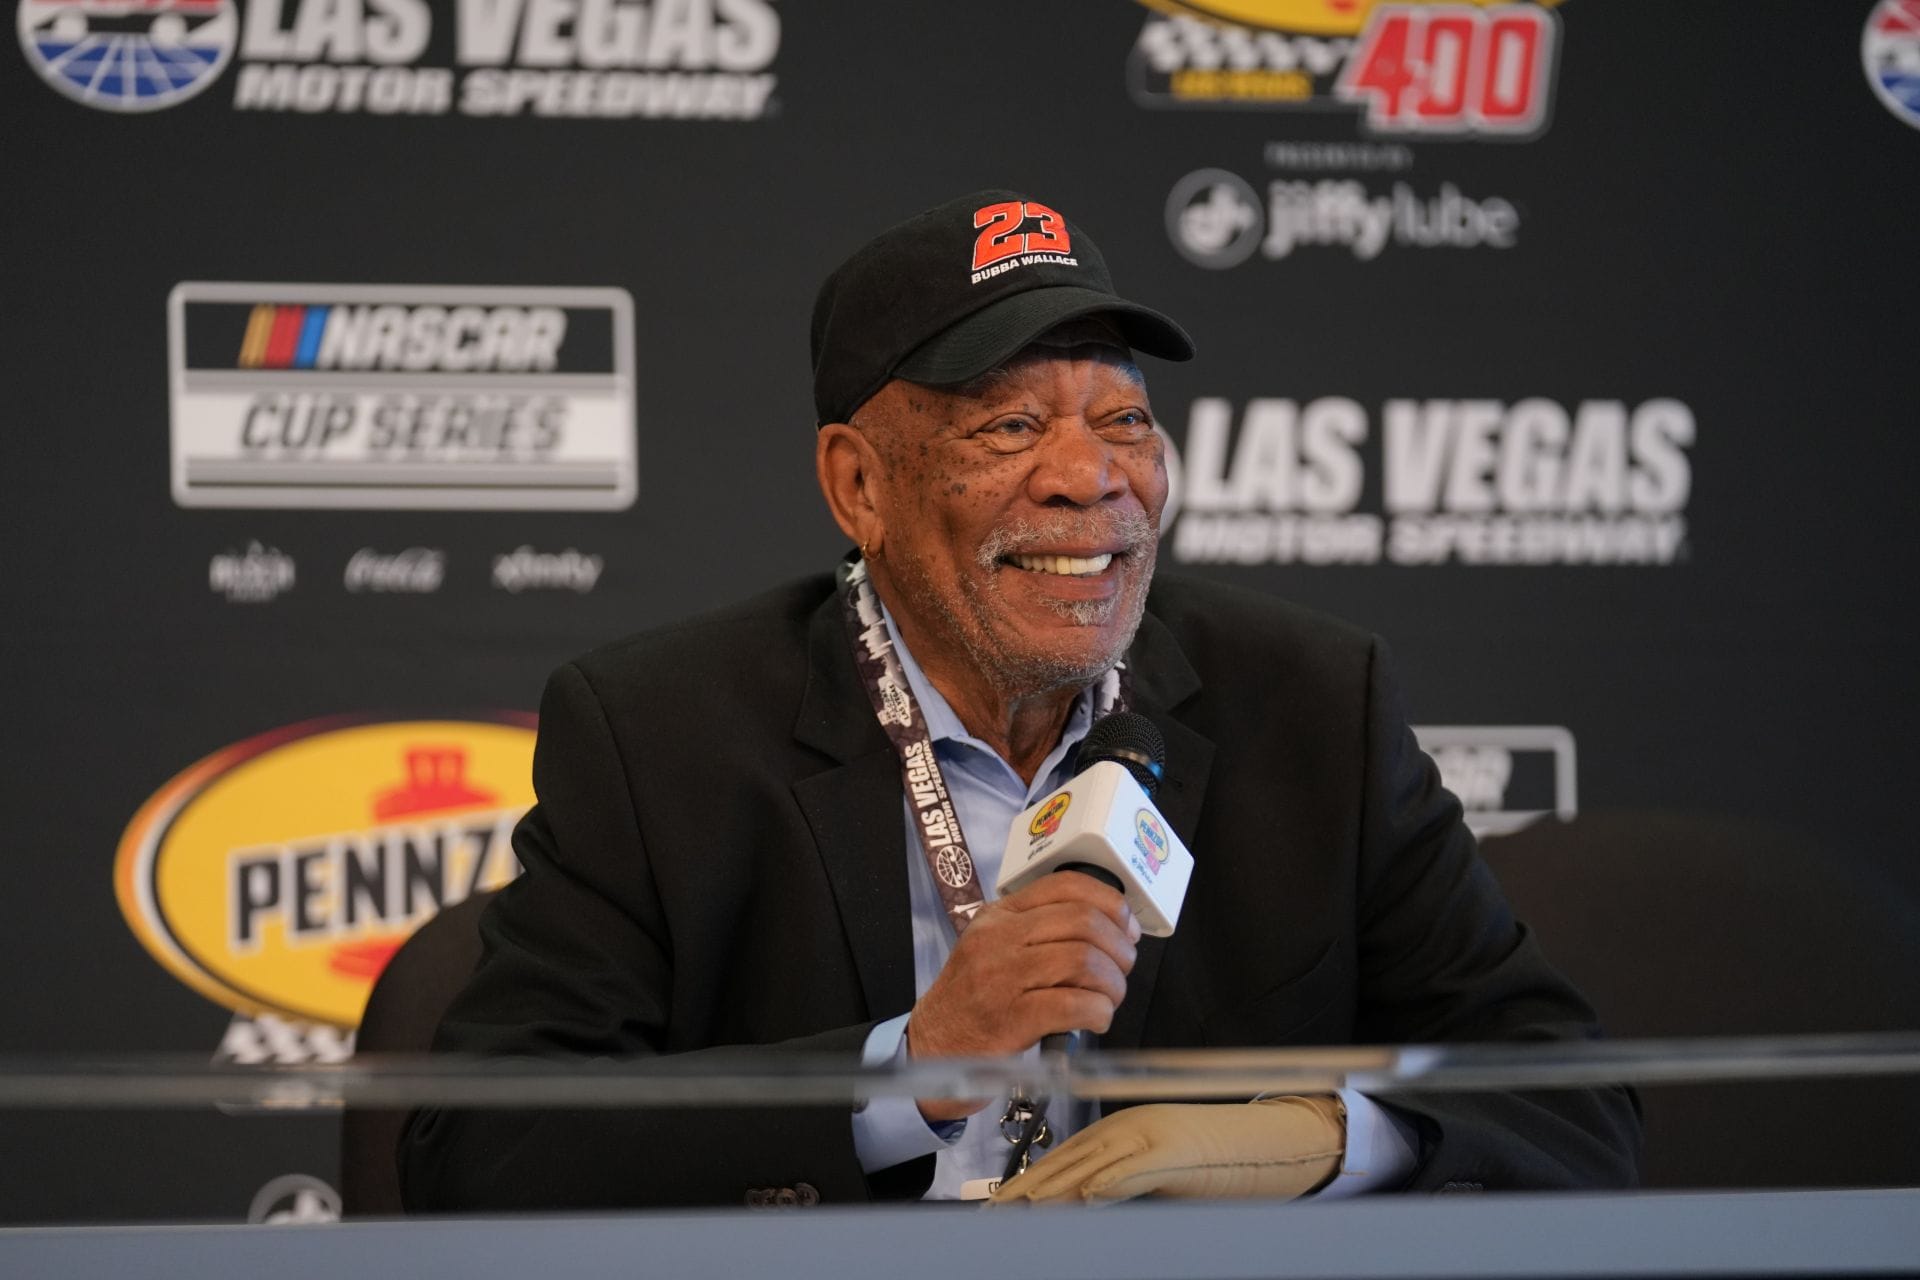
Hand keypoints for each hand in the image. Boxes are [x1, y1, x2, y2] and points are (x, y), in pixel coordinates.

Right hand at [907, 874, 1140, 1122]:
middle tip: (1121, 971)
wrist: (933, 1045)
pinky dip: (1099, 1012)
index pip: (1065, 885)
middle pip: (1083, 922)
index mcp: (999, 914)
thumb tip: (1113, 927)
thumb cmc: (975, 998)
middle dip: (1118, 948)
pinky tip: (1095, 1020)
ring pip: (1083, 961)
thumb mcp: (996, 947)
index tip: (1127, 927)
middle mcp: (999, 938)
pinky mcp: (1011, 1018)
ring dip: (1112, 984)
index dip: (1110, 903)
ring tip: (1108, 999)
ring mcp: (1002, 977)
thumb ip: (1042, 930)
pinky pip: (1074, 1005)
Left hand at [989, 1096, 1345, 1204]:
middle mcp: (1129, 1128)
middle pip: (1067, 1161)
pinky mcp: (1176, 1151)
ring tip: (1020, 1208)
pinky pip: (1137, 1168)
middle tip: (992, 1212)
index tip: (997, 1203)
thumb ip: (1120, 1181)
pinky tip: (1086, 1197)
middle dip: (1027, 1189)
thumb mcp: (1159, 1173)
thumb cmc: (1217, 1163)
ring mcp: (1151, 1136)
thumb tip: (1080, 1202)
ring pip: (1091, 1164)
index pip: (1064, 1158)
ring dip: (1054, 1188)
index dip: (1028, 1181)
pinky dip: (1111, 1182)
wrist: (1273, 1143)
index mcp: (1121, 1131)